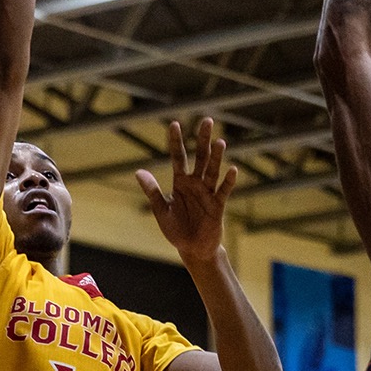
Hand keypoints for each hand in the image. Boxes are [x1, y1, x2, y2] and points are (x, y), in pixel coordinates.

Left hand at [137, 118, 237, 263]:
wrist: (192, 249)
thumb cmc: (176, 229)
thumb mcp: (160, 210)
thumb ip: (152, 191)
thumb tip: (138, 172)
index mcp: (180, 182)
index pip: (178, 157)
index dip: (176, 141)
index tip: (174, 124)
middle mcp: (196, 184)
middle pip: (200, 157)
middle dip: (203, 140)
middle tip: (207, 121)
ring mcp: (208, 193)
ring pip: (213, 171)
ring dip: (216, 157)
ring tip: (220, 142)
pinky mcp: (217, 206)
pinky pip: (223, 191)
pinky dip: (228, 182)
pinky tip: (232, 170)